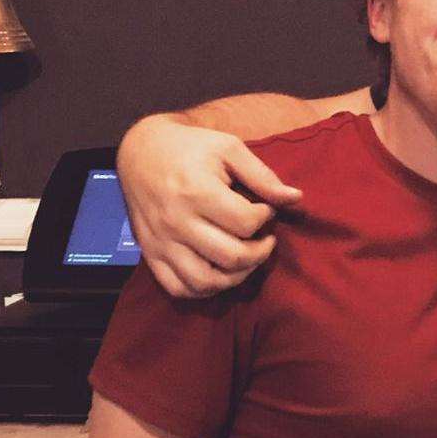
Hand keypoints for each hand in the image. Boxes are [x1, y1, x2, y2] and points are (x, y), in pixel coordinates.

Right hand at [118, 116, 302, 298]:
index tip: (264, 208)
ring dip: (236, 277)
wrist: (140, 151)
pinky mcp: (151, 254)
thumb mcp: (228, 148)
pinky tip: (219, 272)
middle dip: (260, 252)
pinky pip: (179, 288)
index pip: (246, 223)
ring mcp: (162, 242)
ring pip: (206, 282)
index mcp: (196, 192)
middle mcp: (177, 222)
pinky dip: (204, 289)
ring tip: (246, 258)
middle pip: (232, 257)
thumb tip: (295, 198)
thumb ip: (262, 175)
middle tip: (264, 238)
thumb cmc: (190, 148)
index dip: (265, 217)